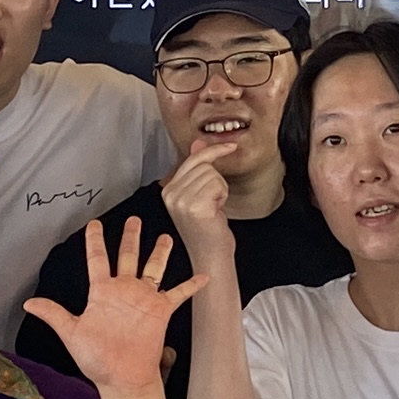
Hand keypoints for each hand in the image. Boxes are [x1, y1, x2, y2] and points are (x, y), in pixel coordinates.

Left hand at [17, 218, 194, 396]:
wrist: (122, 378)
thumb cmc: (97, 359)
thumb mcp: (71, 334)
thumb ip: (54, 314)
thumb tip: (29, 303)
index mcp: (101, 292)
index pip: (97, 259)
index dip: (95, 241)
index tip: (94, 224)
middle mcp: (124, 290)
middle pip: (128, 256)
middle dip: (131, 237)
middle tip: (134, 220)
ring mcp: (143, 299)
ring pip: (153, 267)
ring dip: (160, 252)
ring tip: (165, 237)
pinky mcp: (161, 311)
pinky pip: (178, 294)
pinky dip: (191, 285)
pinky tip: (203, 276)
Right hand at [160, 147, 237, 288]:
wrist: (211, 256)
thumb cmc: (208, 229)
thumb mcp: (201, 194)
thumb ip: (198, 168)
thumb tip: (199, 142)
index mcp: (168, 190)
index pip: (192, 159)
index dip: (213, 151)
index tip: (230, 146)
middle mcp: (170, 194)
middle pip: (204, 165)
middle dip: (217, 181)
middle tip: (213, 202)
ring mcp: (181, 200)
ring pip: (213, 174)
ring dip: (221, 190)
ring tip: (214, 208)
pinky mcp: (195, 206)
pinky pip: (218, 184)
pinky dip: (223, 196)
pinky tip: (217, 211)